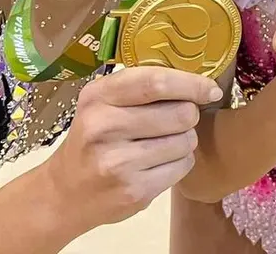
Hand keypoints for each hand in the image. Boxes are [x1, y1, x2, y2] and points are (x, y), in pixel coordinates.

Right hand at [43, 66, 222, 231]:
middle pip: (180, 113)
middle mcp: (103, 127)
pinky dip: (180, 163)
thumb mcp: (102, 104)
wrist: (65, 192)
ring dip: (184, 140)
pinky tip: (159, 164)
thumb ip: (141, 89)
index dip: (192, 84)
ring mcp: (118, 162)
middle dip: (189, 115)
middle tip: (176, 121)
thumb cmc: (93, 139)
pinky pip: (182, 166)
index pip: (156, 83)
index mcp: (98, 97)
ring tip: (163, 144)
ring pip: (186, 141)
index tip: (210, 89)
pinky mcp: (134, 191)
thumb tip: (200, 85)